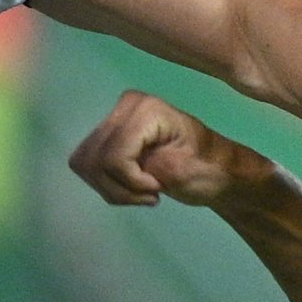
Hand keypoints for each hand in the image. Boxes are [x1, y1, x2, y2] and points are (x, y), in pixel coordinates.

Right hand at [66, 90, 254, 208]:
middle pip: (94, 161)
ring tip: (144, 192)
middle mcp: (124, 106)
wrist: (216, 170)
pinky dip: (108, 185)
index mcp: (145, 109)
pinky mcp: (107, 136)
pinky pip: (87, 167)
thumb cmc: (208, 170)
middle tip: (152, 194)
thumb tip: (105, 164)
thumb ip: (140, 168)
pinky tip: (133, 187)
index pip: (113, 156)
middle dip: (120, 187)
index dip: (131, 181)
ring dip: (113, 189)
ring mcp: (114, 119)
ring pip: (85, 165)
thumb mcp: (178, 171)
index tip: (158, 188)